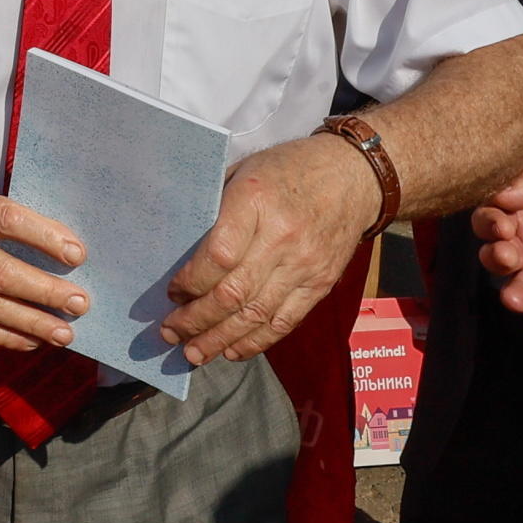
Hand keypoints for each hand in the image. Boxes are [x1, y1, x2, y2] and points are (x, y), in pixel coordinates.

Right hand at [0, 178, 88, 353]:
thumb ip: (10, 217)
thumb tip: (64, 251)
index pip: (8, 221)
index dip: (44, 238)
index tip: (77, 255)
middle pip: (0, 272)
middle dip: (45, 291)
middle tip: (79, 303)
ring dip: (31, 323)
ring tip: (64, 332)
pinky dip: (6, 336)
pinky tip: (33, 340)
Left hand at [162, 131, 383, 366]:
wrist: (353, 177)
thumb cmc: (290, 170)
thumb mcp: (245, 171)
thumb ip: (216, 208)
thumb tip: (181, 251)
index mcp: (255, 202)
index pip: (218, 256)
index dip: (191, 282)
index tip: (173, 292)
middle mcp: (281, 237)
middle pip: (233, 293)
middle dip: (196, 320)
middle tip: (170, 333)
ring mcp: (304, 265)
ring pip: (255, 314)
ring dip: (220, 339)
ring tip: (193, 353)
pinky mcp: (320, 284)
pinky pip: (284, 322)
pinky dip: (256, 341)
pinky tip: (231, 351)